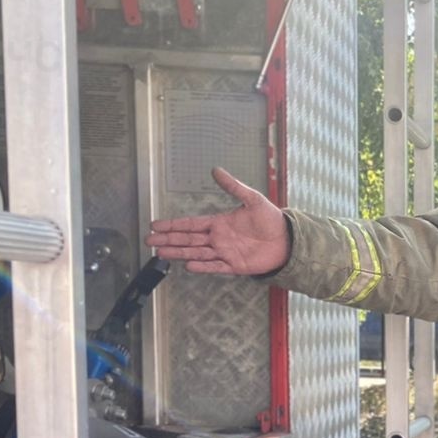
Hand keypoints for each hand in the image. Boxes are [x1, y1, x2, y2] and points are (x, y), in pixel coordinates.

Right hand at [146, 167, 289, 276]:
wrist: (288, 240)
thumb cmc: (271, 219)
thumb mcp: (253, 199)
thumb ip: (233, 186)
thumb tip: (217, 170)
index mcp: (220, 223)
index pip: (191, 223)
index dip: (173, 224)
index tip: (156, 224)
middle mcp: (218, 238)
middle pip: (188, 239)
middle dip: (168, 239)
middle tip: (149, 240)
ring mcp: (225, 253)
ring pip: (196, 253)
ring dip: (179, 252)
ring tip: (160, 252)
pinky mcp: (235, 266)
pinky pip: (215, 266)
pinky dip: (202, 266)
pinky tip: (188, 265)